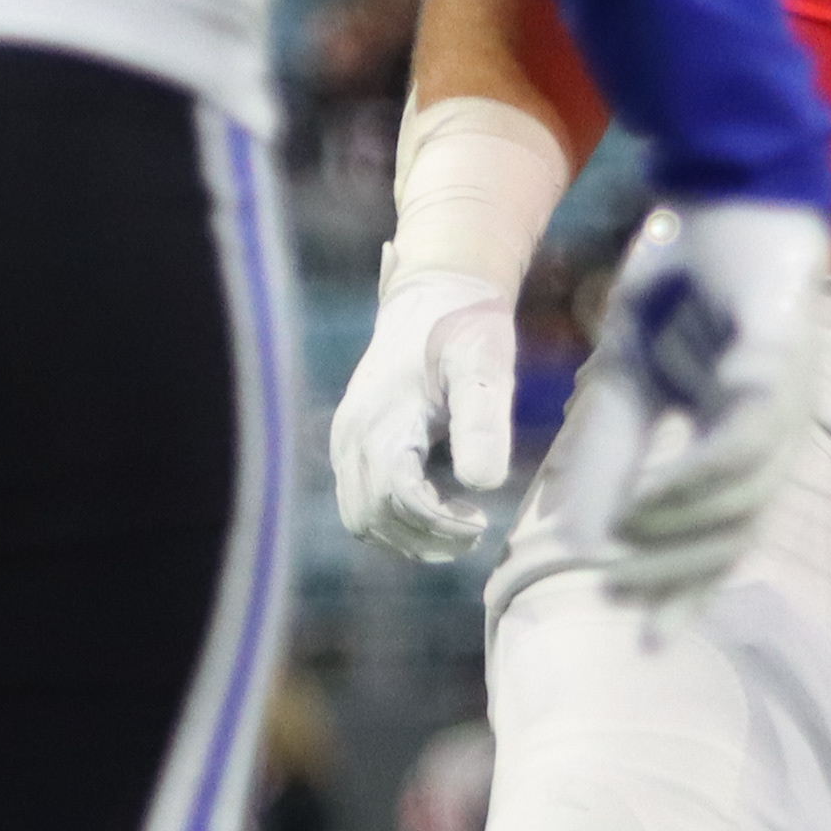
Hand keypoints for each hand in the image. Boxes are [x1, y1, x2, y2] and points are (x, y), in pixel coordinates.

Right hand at [330, 267, 518, 561]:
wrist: (432, 294)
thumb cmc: (465, 327)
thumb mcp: (486, 363)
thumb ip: (483, 420)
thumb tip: (481, 485)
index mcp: (382, 418)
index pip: (397, 498)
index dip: (438, 523)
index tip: (481, 519)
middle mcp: (352, 434)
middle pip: (373, 516)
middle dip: (424, 536)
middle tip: (473, 530)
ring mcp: (344, 439)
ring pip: (360, 517)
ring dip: (406, 534)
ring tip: (456, 527)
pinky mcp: (348, 441)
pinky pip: (357, 501)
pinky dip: (392, 518)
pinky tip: (433, 508)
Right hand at [549, 198, 830, 605]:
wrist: (724, 187)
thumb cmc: (685, 280)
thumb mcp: (630, 375)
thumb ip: (611, 452)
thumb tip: (578, 534)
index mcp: (744, 437)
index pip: (724, 534)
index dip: (686, 588)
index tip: (646, 638)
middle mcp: (775, 432)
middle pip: (738, 532)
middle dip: (680, 576)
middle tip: (624, 604)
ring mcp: (785, 400)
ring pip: (744, 498)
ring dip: (679, 531)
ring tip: (623, 548)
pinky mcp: (778, 361)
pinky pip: (742, 441)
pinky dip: (695, 477)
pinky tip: (652, 497)